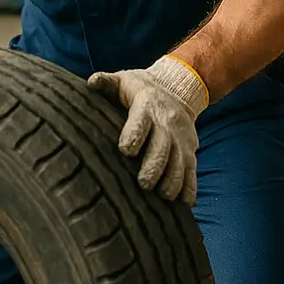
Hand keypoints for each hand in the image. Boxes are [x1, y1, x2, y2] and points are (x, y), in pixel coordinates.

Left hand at [86, 56, 208, 206]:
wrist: (176, 87)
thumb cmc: (140, 89)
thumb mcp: (123, 81)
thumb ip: (107, 83)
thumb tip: (91, 82)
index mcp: (147, 106)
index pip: (141, 121)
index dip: (134, 135)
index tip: (125, 150)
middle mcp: (167, 123)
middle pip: (163, 147)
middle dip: (155, 167)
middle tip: (144, 183)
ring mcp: (181, 139)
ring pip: (180, 163)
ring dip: (173, 181)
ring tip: (163, 196)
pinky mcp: (190, 151)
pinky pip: (192, 171)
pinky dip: (189, 188)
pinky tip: (184, 203)